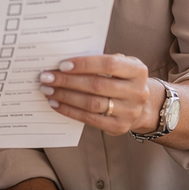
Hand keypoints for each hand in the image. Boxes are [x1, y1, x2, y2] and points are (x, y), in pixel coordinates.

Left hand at [38, 54, 159, 135]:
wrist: (142, 106)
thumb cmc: (122, 79)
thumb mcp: (121, 65)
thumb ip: (100, 62)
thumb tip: (65, 63)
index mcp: (138, 71)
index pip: (109, 64)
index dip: (84, 64)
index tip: (62, 65)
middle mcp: (137, 92)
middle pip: (97, 85)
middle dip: (68, 81)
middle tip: (47, 77)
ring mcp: (130, 111)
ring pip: (92, 103)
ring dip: (66, 96)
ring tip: (48, 90)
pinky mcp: (119, 127)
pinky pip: (90, 119)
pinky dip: (70, 111)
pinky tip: (56, 104)